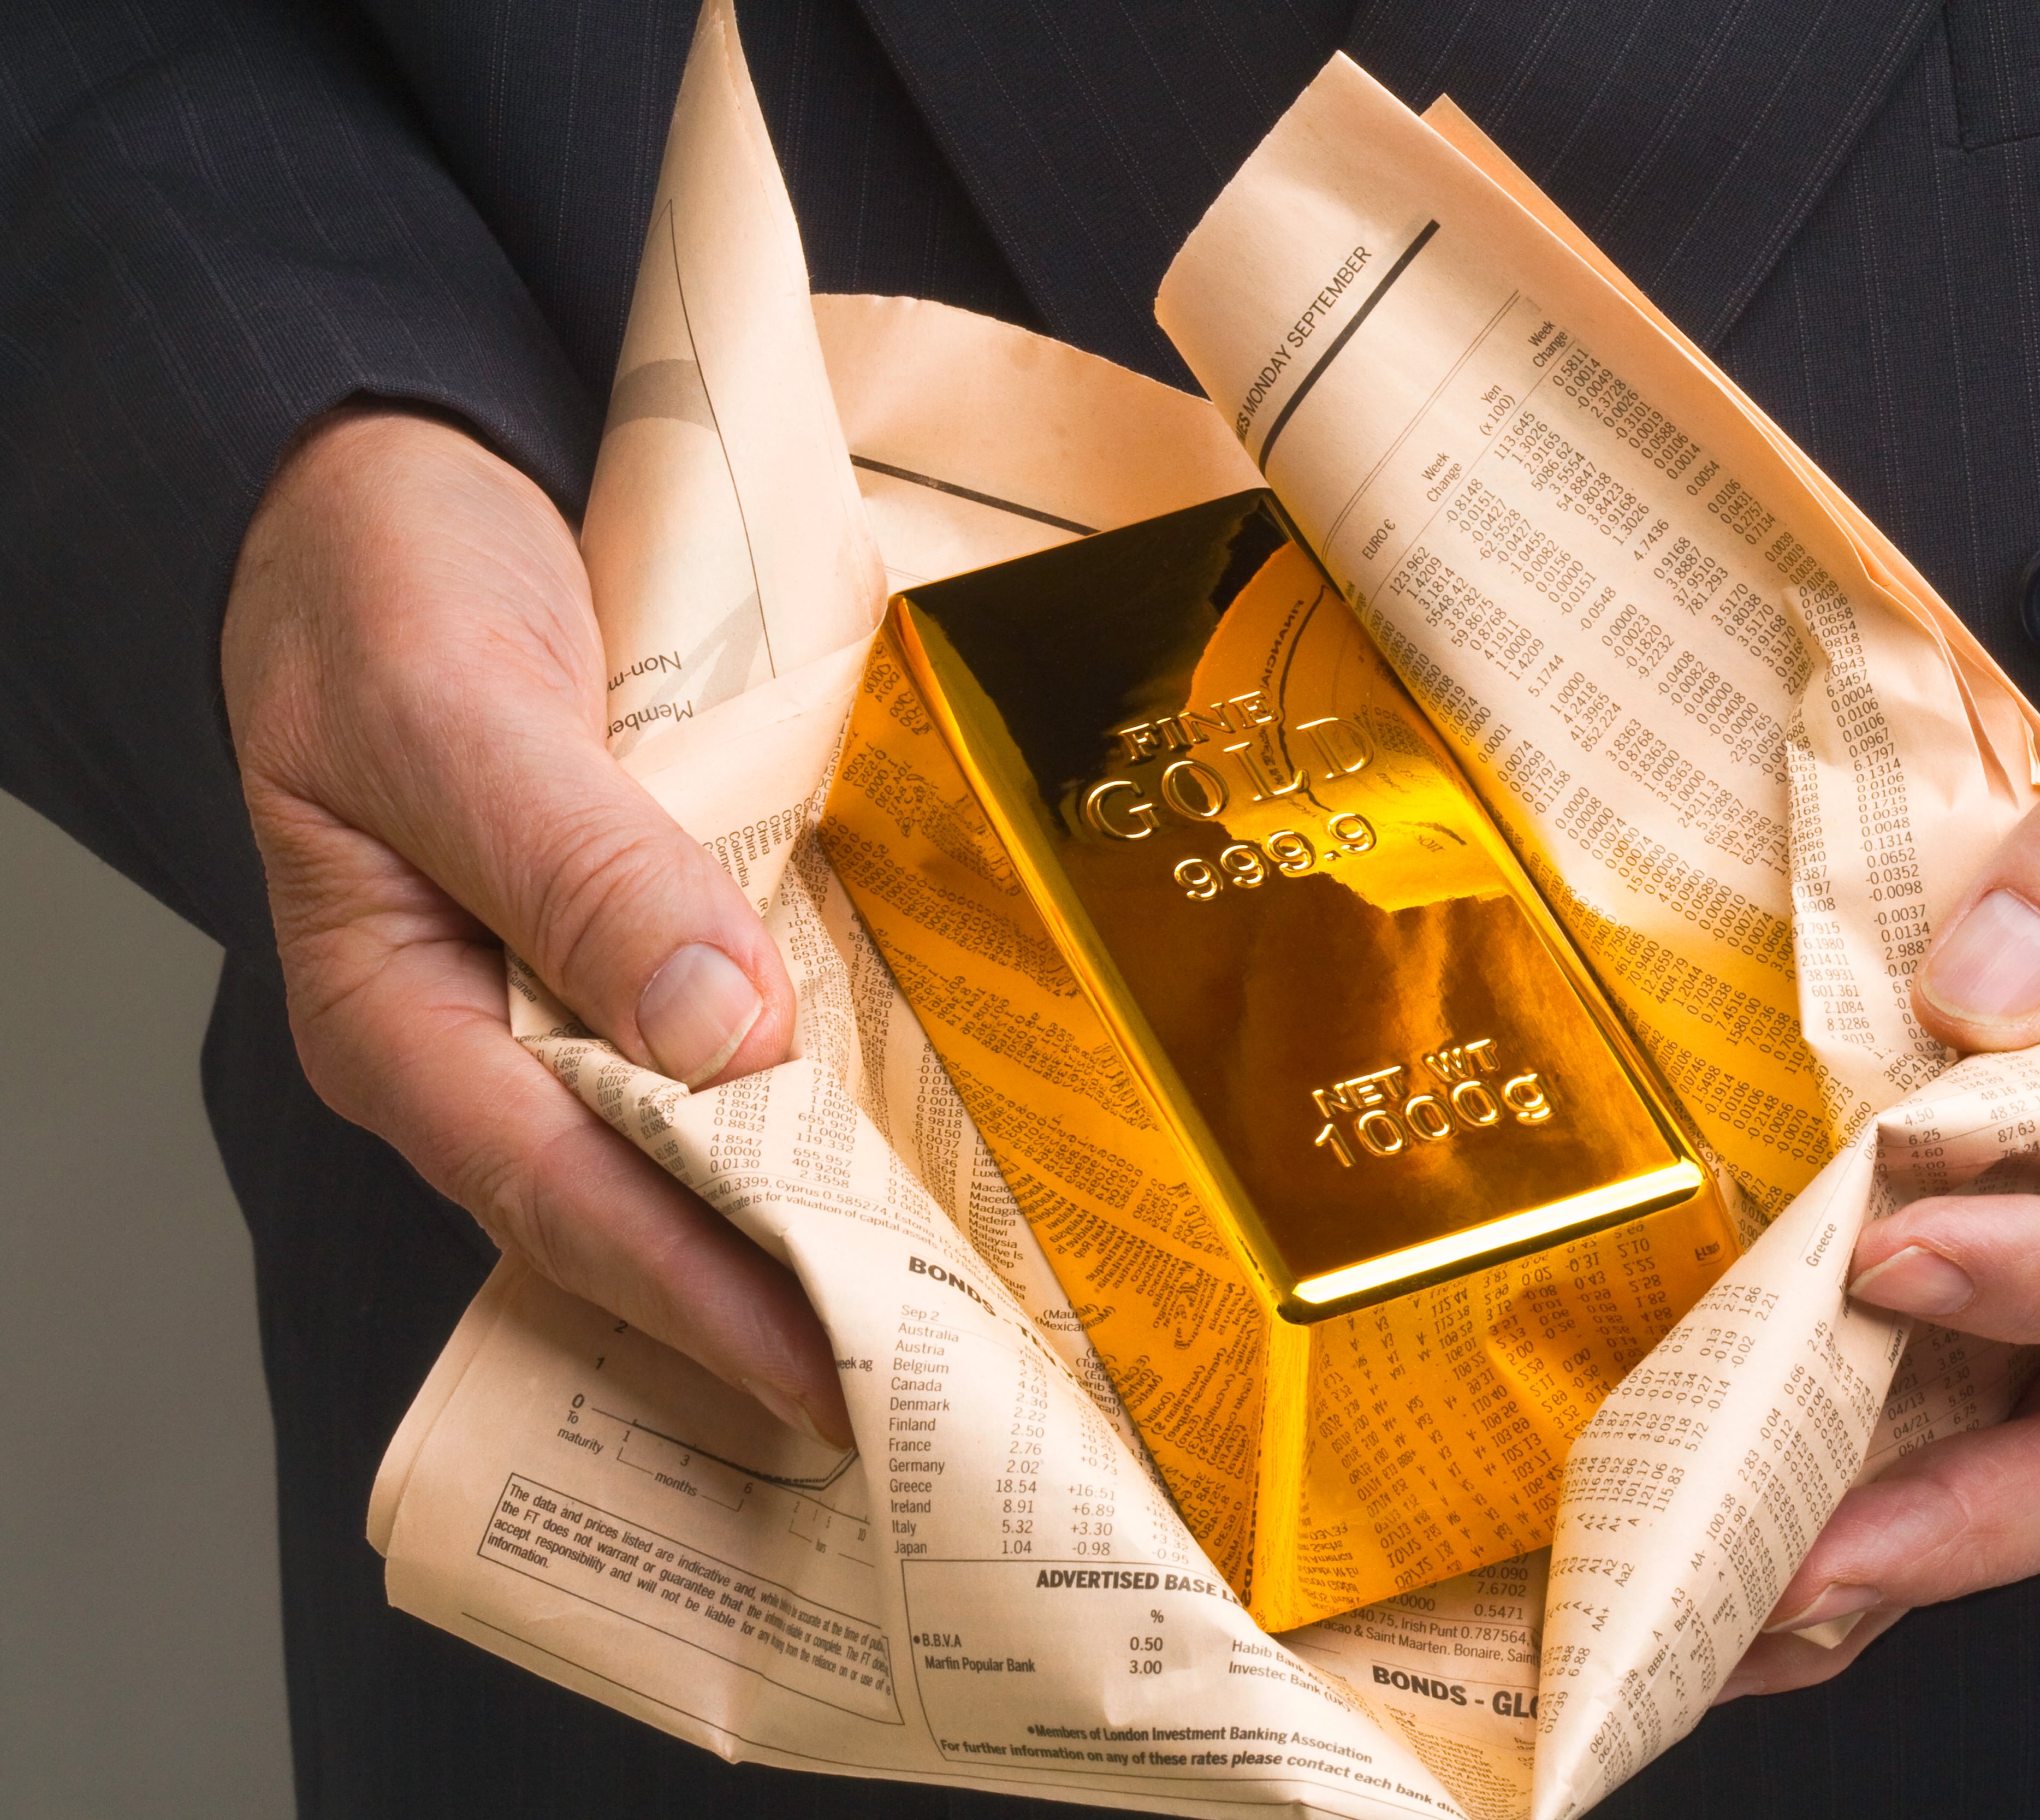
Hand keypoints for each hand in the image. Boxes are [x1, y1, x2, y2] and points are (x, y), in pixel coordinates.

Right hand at [222, 403, 849, 1447]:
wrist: (398, 480)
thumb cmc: (385, 586)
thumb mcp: (451, 708)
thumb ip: (573, 866)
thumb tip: (713, 1034)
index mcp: (400, 1012)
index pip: (565, 1192)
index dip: (700, 1294)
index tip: (828, 1374)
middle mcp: (485, 1032)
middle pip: (634, 1203)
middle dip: (767, 1301)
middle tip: (915, 1387)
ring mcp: (565, 990)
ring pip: (687, 1143)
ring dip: (801, 1225)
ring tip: (929, 1312)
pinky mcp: (635, 937)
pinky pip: (724, 1049)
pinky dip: (807, 1107)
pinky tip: (900, 1150)